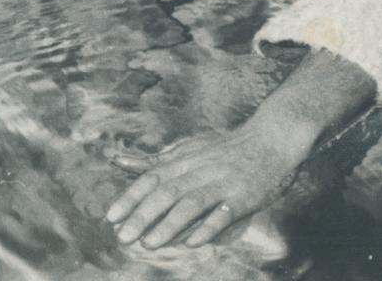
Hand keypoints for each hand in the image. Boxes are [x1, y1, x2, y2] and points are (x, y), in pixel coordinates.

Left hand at [106, 122, 308, 248]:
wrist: (270, 139)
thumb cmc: (225, 148)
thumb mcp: (187, 149)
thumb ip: (155, 160)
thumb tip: (118, 160)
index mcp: (183, 160)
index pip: (150, 179)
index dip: (130, 198)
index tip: (111, 217)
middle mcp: (198, 170)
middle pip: (166, 193)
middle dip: (142, 216)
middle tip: (123, 237)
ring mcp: (221, 183)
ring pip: (190, 204)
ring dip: (168, 225)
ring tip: (148, 243)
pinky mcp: (243, 197)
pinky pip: (223, 213)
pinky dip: (207, 227)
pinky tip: (193, 242)